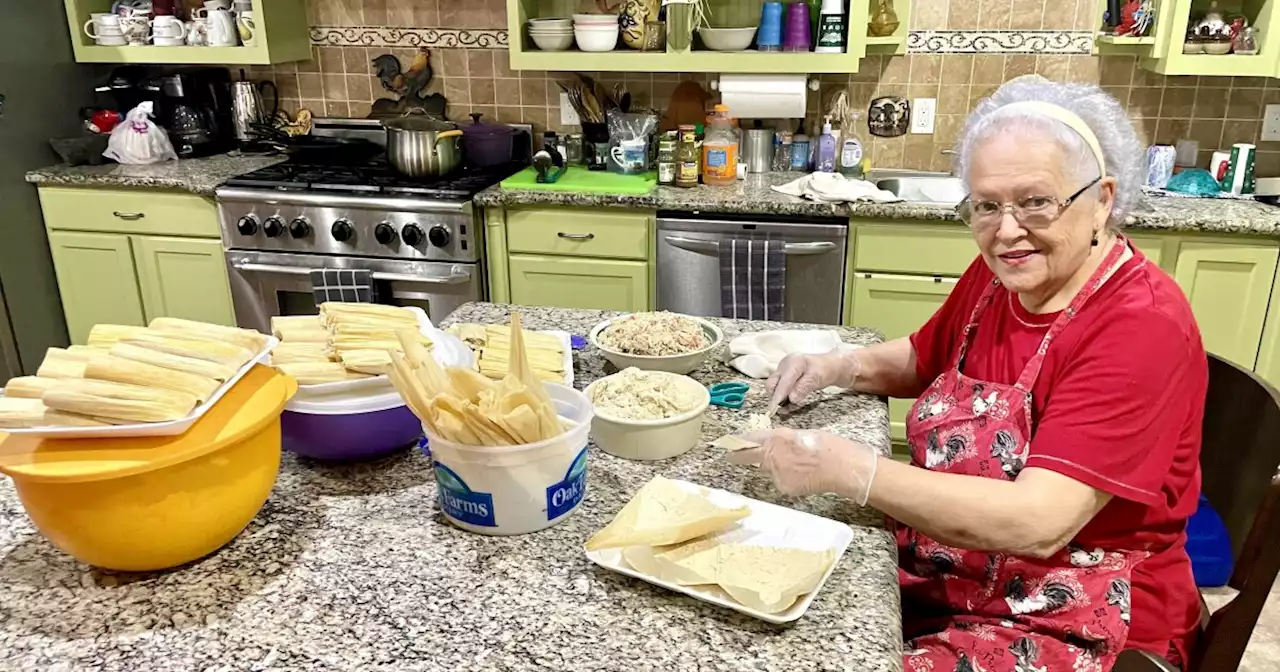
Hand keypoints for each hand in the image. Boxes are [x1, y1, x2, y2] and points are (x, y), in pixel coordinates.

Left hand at [727, 428, 877, 504]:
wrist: (842, 467)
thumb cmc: (828, 446)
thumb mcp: (802, 434)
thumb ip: (782, 439)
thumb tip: (773, 443)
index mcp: (778, 436)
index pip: (750, 438)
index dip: (738, 440)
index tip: (728, 442)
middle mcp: (773, 454)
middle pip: (747, 456)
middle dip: (737, 455)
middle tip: (728, 455)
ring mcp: (777, 472)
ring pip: (764, 469)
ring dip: (768, 466)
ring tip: (791, 464)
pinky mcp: (784, 486)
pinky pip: (778, 480)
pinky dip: (783, 477)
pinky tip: (799, 475)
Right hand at [766, 348, 861, 408]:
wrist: (832, 366)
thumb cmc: (826, 370)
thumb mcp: (817, 378)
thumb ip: (803, 387)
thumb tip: (791, 398)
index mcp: (794, 362)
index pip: (783, 381)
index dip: (779, 395)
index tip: (776, 407)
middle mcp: (785, 365)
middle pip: (772, 383)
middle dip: (775, 397)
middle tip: (783, 409)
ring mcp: (783, 370)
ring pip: (774, 387)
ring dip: (779, 399)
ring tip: (789, 407)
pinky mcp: (784, 376)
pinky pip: (779, 387)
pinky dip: (783, 397)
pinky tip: (790, 403)